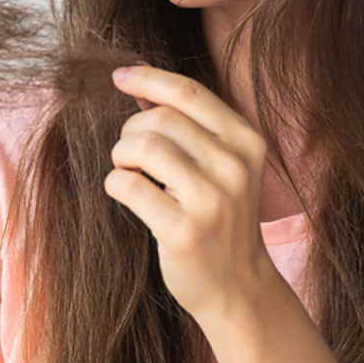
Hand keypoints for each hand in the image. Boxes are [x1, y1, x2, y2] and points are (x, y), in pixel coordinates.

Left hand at [106, 64, 280, 322]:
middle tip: (130, 153)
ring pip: (143, 147)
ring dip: (122, 156)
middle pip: (161, 119)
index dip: (148, 78)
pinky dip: (116, 183)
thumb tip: (139, 81)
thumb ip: (190, 124)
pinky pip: (129, 186)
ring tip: (128, 172)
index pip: (189, 93)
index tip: (119, 76)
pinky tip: (125, 193)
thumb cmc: (221, 216)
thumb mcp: (223, 164)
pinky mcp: (185, 232)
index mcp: (247, 141)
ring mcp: (212, 200)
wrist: (238, 285)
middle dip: (132, 130)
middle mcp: (234, 167)